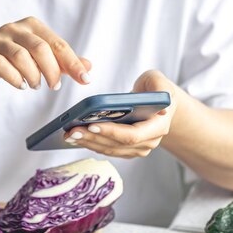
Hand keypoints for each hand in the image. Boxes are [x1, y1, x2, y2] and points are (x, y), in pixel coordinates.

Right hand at [0, 16, 90, 89]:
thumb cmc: (14, 59)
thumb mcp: (41, 59)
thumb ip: (64, 63)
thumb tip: (88, 67)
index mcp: (33, 26)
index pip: (58, 44)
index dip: (73, 62)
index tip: (84, 79)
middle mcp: (15, 28)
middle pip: (40, 48)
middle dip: (51, 71)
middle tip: (54, 86)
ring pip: (21, 57)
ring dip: (33, 76)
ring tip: (35, 85)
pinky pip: (1, 65)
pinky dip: (14, 78)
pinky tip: (20, 85)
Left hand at [64, 70, 178, 157]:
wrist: (157, 103)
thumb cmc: (155, 89)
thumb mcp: (158, 82)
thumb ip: (161, 90)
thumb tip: (163, 110)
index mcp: (158, 127)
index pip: (132, 135)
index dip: (111, 132)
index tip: (91, 125)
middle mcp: (149, 142)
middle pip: (116, 145)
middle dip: (92, 138)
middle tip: (72, 131)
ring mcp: (138, 149)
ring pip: (109, 150)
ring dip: (87, 143)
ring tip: (69, 134)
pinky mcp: (126, 151)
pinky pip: (106, 149)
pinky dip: (90, 143)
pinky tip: (75, 137)